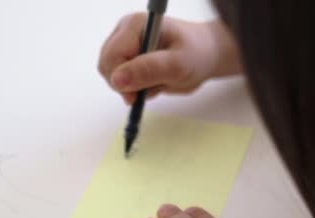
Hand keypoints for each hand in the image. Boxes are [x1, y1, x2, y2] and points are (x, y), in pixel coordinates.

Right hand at [98, 14, 240, 104]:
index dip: (120, 78)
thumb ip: (148, 70)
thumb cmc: (197, 54)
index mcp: (134, 25)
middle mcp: (125, 33)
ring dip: (133, 88)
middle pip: (107, 66)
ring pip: (113, 76)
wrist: (207, 56)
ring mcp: (126, 47)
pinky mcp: (130, 60)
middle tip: (150, 89)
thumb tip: (117, 79)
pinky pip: (123, 82)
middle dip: (126, 84)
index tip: (136, 95)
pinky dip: (137, 89)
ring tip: (157, 82)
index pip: (112, 56)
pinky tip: (154, 83)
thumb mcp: (177, 64)